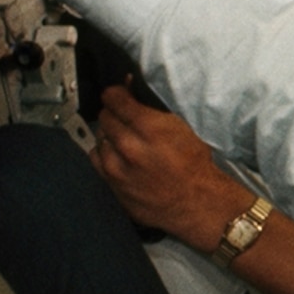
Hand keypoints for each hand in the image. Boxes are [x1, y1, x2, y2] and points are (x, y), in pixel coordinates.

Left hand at [92, 84, 253, 248]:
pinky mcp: (112, 186)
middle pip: (104, 118)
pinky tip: (120, 159)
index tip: (119, 97)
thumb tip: (129, 90)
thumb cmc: (194, 164)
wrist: (196, 203)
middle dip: (115, 115)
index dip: (116, 94)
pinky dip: (106, 156)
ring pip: (99, 139)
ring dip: (110, 138)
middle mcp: (128, 146)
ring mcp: (117, 169)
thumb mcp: (181, 127)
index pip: (114, 98)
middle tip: (127, 121)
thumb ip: (152, 109)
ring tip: (127, 144)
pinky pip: (97, 161)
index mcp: (148, 127)